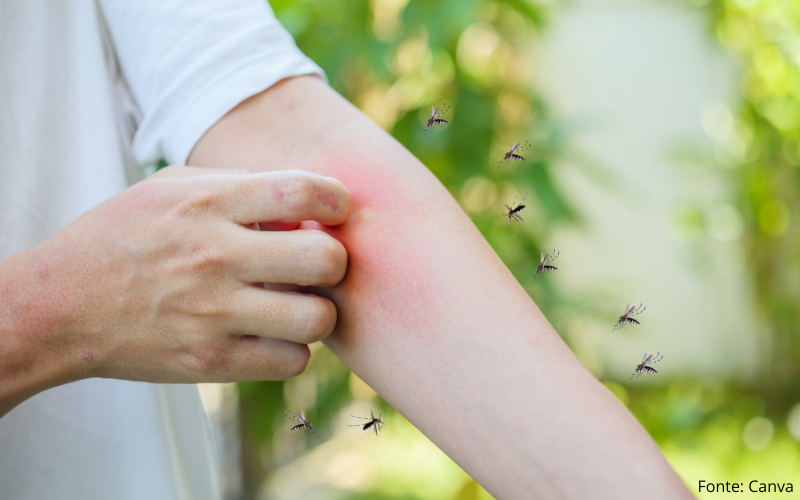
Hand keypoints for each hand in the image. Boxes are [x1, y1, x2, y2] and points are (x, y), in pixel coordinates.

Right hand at [27, 167, 350, 384]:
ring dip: (318, 312)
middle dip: (335, 261)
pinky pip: (291, 361)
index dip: (337, 200)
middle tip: (317, 265)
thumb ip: (239, 185)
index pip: (303, 192)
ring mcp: (213, 314)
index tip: (334, 210)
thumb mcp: (172, 188)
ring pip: (316, 320)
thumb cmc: (124, 236)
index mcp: (208, 204)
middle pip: (325, 260)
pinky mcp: (210, 362)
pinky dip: (292, 349)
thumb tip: (303, 203)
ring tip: (296, 304)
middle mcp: (215, 257)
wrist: (61, 306)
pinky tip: (272, 335)